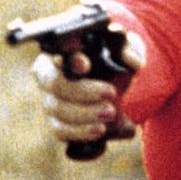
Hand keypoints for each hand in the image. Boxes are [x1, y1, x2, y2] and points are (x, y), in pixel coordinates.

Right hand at [31, 29, 145, 144]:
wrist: (122, 86)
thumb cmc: (117, 58)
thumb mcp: (127, 48)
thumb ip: (130, 49)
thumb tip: (128, 58)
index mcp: (61, 50)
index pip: (57, 53)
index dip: (69, 61)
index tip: (86, 66)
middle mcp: (49, 75)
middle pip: (55, 84)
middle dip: (83, 91)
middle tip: (111, 93)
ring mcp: (51, 101)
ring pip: (57, 109)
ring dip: (84, 114)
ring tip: (110, 114)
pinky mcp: (57, 123)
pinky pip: (60, 130)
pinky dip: (80, 132)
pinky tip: (98, 130)